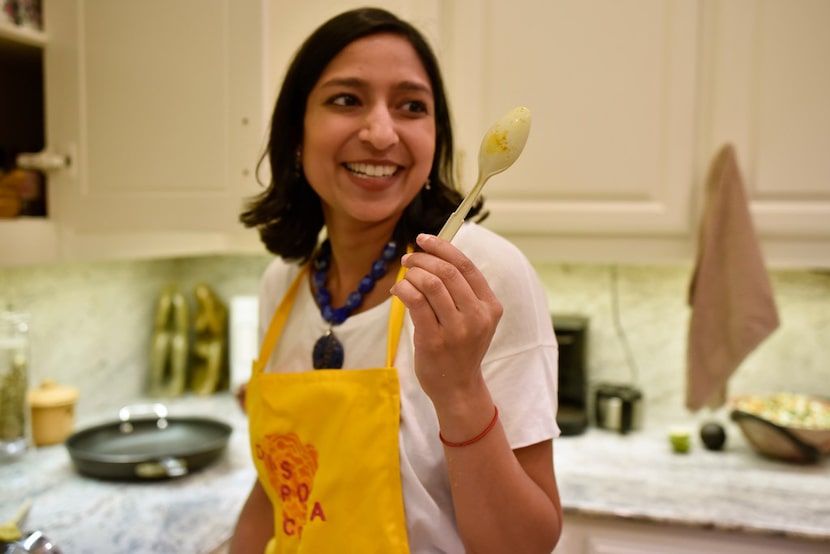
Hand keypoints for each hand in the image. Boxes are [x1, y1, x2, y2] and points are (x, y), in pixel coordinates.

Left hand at [390, 234, 502, 406]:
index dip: (443, 247)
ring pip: (431, 283)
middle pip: (447, 271)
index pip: (466, 266)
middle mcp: (476, 316)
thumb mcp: (474, 319)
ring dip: (413, 273)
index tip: (424, 239)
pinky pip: (415, 301)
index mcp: (489, 306)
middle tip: (409, 258)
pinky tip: (398, 290)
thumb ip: (462, 291)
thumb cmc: (461, 348)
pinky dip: (403, 289)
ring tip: (405, 276)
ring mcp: (456, 330)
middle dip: (423, 258)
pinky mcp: (433, 340)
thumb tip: (433, 254)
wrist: (458, 388)